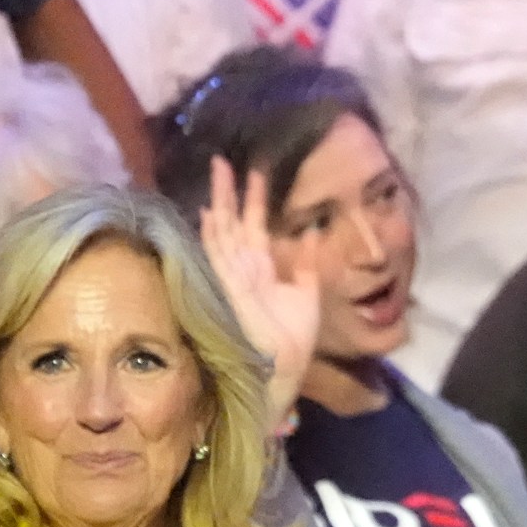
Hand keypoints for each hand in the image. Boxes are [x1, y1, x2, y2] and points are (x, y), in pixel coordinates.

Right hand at [200, 157, 320, 430]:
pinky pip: (220, 257)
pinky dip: (214, 234)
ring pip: (223, 232)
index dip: (253, 201)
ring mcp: (234, 277)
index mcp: (261, 270)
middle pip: (232, 224)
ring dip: (221, 201)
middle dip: (229, 192)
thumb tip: (315, 229)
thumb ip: (308, 262)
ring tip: (220, 170)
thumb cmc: (295, 337)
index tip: (256, 173)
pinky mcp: (231, 288)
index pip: (253, 228)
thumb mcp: (308, 291)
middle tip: (223, 160)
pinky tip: (211, 212)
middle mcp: (243, 269)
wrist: (288, 366)